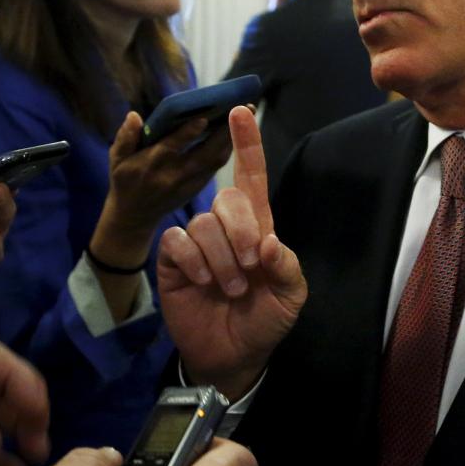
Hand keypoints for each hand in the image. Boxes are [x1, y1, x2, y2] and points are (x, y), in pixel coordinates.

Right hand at [97, 109, 233, 251]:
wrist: (134, 217)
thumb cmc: (125, 179)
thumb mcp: (117, 160)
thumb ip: (125, 137)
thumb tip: (135, 116)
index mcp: (150, 166)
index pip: (171, 148)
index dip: (187, 134)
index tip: (203, 117)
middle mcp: (173, 176)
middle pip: (204, 154)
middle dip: (224, 131)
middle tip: (243, 106)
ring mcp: (189, 184)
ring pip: (215, 160)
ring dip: (232, 136)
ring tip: (246, 111)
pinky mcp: (198, 187)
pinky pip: (216, 166)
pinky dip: (227, 146)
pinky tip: (237, 127)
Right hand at [158, 107, 306, 398]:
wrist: (233, 355)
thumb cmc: (265, 320)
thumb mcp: (291, 296)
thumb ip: (287, 268)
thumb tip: (269, 242)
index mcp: (258, 227)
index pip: (251, 177)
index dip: (247, 144)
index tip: (240, 109)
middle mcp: (225, 227)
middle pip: (227, 198)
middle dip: (241, 230)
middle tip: (250, 268)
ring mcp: (197, 241)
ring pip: (203, 222)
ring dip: (220, 258)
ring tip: (231, 289)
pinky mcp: (174, 259)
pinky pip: (178, 241)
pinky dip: (194, 261)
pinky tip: (202, 283)